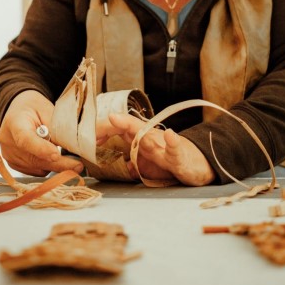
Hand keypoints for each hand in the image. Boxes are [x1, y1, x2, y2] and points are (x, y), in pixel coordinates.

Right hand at [0, 90, 83, 176]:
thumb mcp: (47, 109)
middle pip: (33, 158)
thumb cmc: (34, 107)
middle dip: (58, 164)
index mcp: (14, 122)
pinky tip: (52, 155)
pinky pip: (34, 170)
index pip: (25, 139)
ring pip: (36, 167)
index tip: (57, 154)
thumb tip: (69, 146)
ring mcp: (8, 155)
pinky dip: (47, 166)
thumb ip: (55, 127)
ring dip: (54, 165)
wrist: (19, 111)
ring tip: (67, 156)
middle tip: (77, 166)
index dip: (41, 149)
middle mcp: (7, 141)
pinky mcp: (13, 164)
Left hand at [97, 113, 214, 185]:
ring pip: (149, 136)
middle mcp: (151, 139)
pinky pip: (176, 149)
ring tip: (119, 119)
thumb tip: (112, 165)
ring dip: (135, 128)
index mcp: (141, 140)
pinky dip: (173, 142)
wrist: (197, 164)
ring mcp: (164, 147)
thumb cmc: (170, 161)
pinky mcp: (179, 157)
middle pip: (131, 128)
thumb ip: (129, 162)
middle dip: (114, 124)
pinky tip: (171, 135)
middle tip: (99, 122)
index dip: (103, 131)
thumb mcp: (147, 164)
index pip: (120, 131)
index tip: (87, 137)